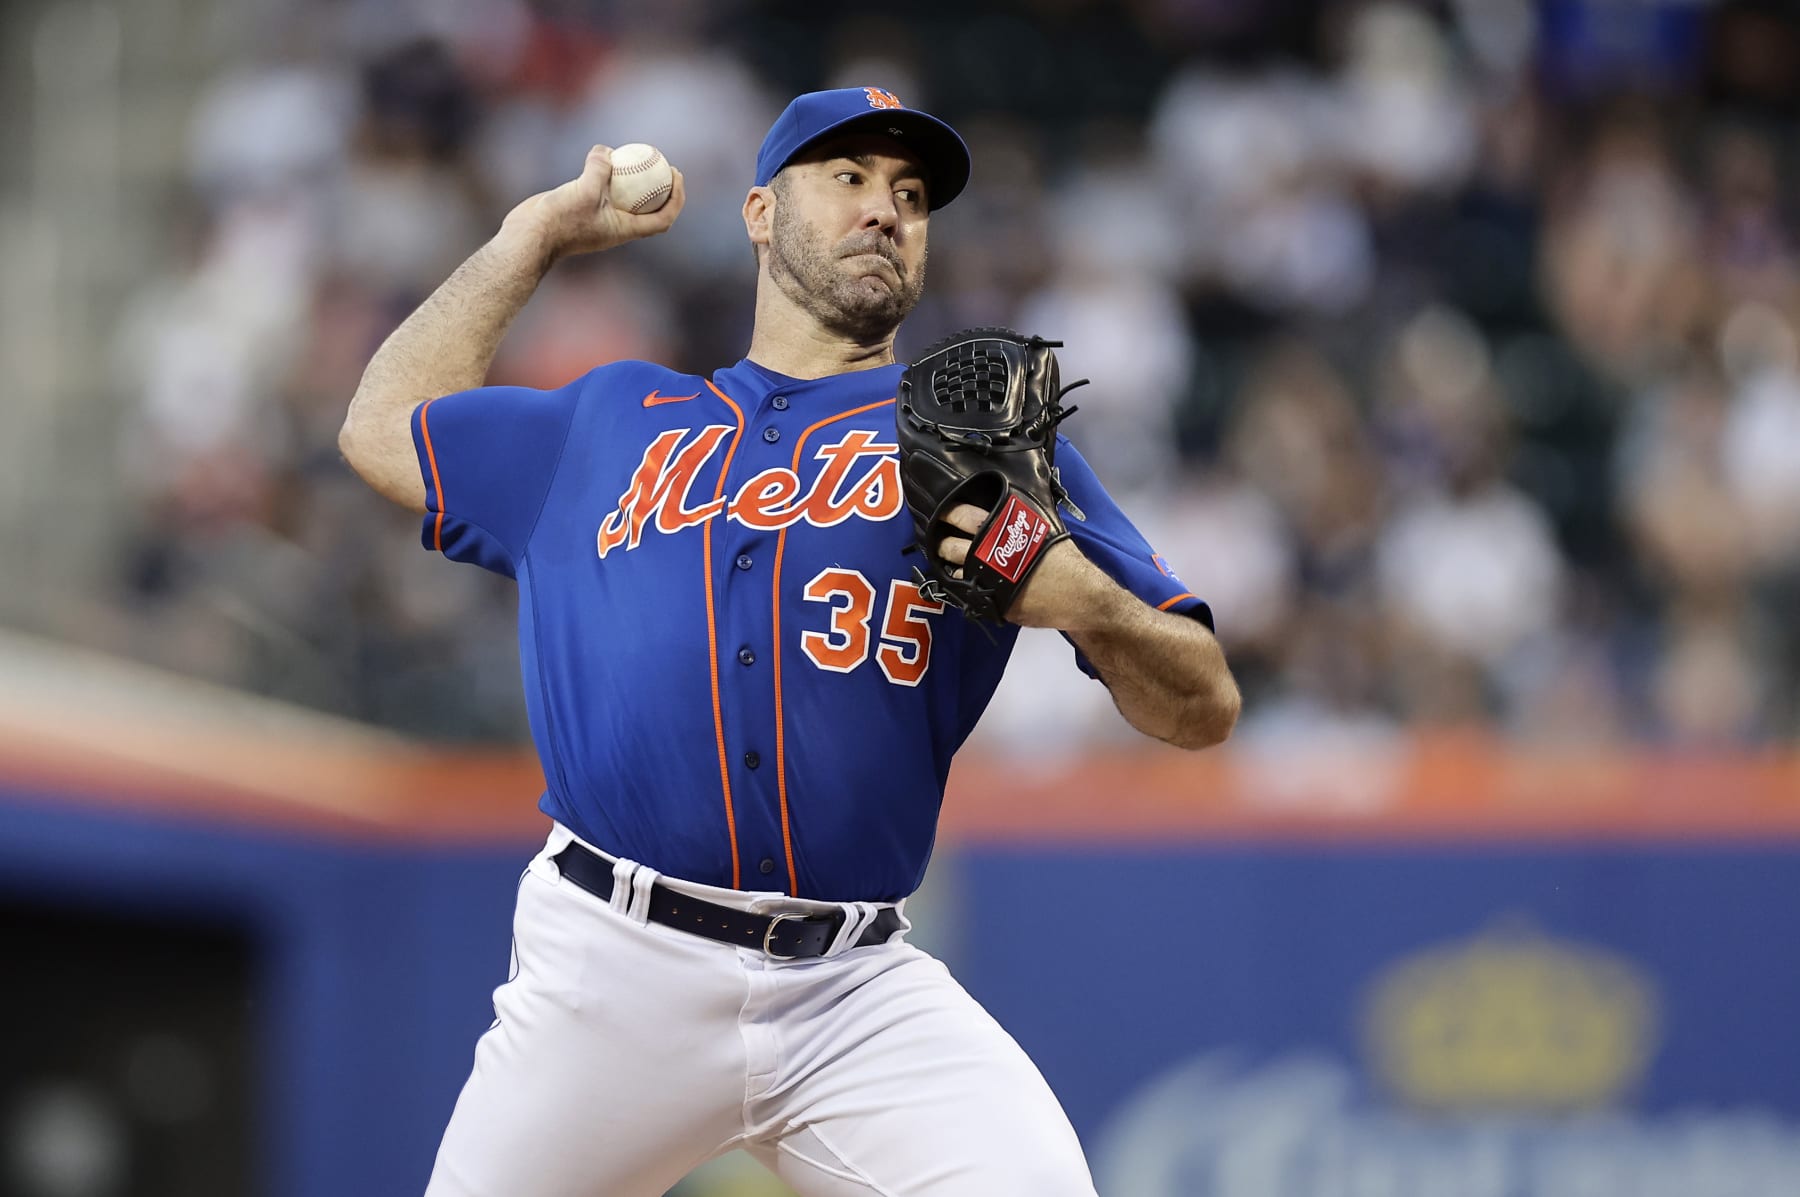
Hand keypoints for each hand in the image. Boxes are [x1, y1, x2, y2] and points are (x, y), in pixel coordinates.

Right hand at [500, 144, 685, 262]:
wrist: (528, 236)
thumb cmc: (559, 221)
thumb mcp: (584, 191)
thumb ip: (599, 170)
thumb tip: (606, 151)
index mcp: (624, 229)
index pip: (662, 218)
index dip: (676, 198)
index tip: (676, 176)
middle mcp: (616, 226)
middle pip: (649, 208)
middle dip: (661, 187)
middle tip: (664, 162)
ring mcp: (599, 218)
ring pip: (625, 197)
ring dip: (635, 179)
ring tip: (638, 155)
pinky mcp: (583, 208)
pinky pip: (603, 189)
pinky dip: (609, 174)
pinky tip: (604, 155)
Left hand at [935, 503, 1109, 628]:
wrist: (1077, 594)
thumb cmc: (1063, 559)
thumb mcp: (1040, 528)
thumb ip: (1017, 520)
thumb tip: (1005, 508)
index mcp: (1002, 528)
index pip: (964, 515)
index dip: (949, 514)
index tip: (943, 514)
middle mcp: (990, 551)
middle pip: (950, 545)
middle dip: (941, 544)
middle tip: (941, 542)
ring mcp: (988, 578)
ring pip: (954, 571)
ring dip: (949, 567)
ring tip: (951, 563)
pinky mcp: (991, 601)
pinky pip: (967, 593)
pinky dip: (963, 587)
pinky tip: (967, 583)